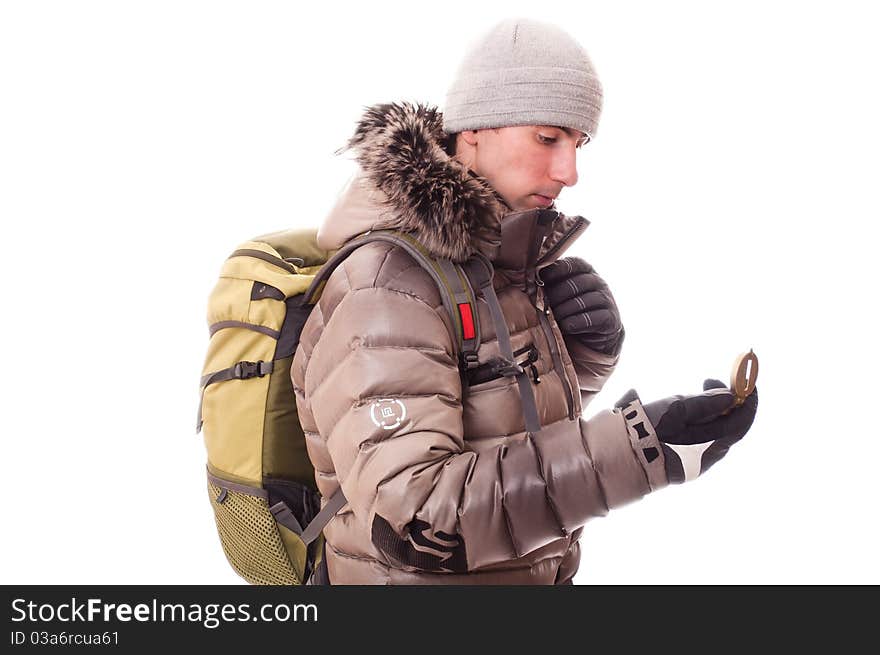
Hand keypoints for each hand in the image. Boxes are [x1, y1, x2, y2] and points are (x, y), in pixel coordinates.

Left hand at [539, 257, 623, 356]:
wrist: (591, 336)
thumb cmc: (569, 310)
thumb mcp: (560, 295)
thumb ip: (549, 285)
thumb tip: (529, 281)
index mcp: (585, 271)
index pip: (573, 264)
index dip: (557, 270)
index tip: (542, 278)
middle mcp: (598, 282)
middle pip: (576, 284)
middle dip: (557, 295)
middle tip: (544, 305)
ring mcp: (607, 300)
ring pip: (585, 301)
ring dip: (565, 311)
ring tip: (553, 318)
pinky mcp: (611, 319)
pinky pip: (594, 318)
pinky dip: (577, 323)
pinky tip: (566, 326)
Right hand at [616, 379, 758, 483]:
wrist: (617, 457)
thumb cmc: (646, 432)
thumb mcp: (675, 410)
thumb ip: (704, 403)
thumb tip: (730, 397)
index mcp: (711, 446)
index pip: (742, 421)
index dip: (747, 398)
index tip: (743, 379)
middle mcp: (708, 457)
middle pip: (729, 425)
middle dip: (725, 400)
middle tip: (708, 381)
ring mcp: (695, 462)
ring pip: (713, 431)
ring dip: (710, 410)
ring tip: (691, 394)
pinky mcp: (681, 462)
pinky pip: (700, 439)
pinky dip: (699, 421)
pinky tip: (683, 412)